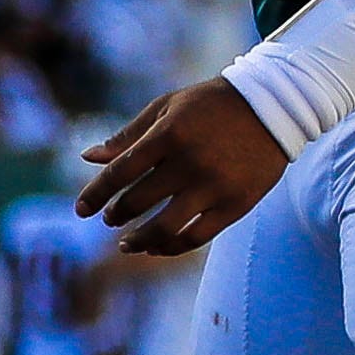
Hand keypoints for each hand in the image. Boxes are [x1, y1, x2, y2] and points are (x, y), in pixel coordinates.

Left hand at [78, 77, 293, 256]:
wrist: (272, 108)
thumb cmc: (210, 106)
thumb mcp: (167, 109)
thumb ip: (128, 136)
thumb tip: (88, 158)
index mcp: (168, 134)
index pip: (120, 171)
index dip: (96, 193)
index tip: (81, 210)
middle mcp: (189, 162)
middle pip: (139, 201)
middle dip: (116, 215)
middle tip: (109, 219)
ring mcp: (214, 186)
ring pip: (165, 228)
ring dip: (139, 240)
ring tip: (126, 243)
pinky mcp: (235, 205)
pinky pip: (195, 237)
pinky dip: (171, 247)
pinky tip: (156, 248)